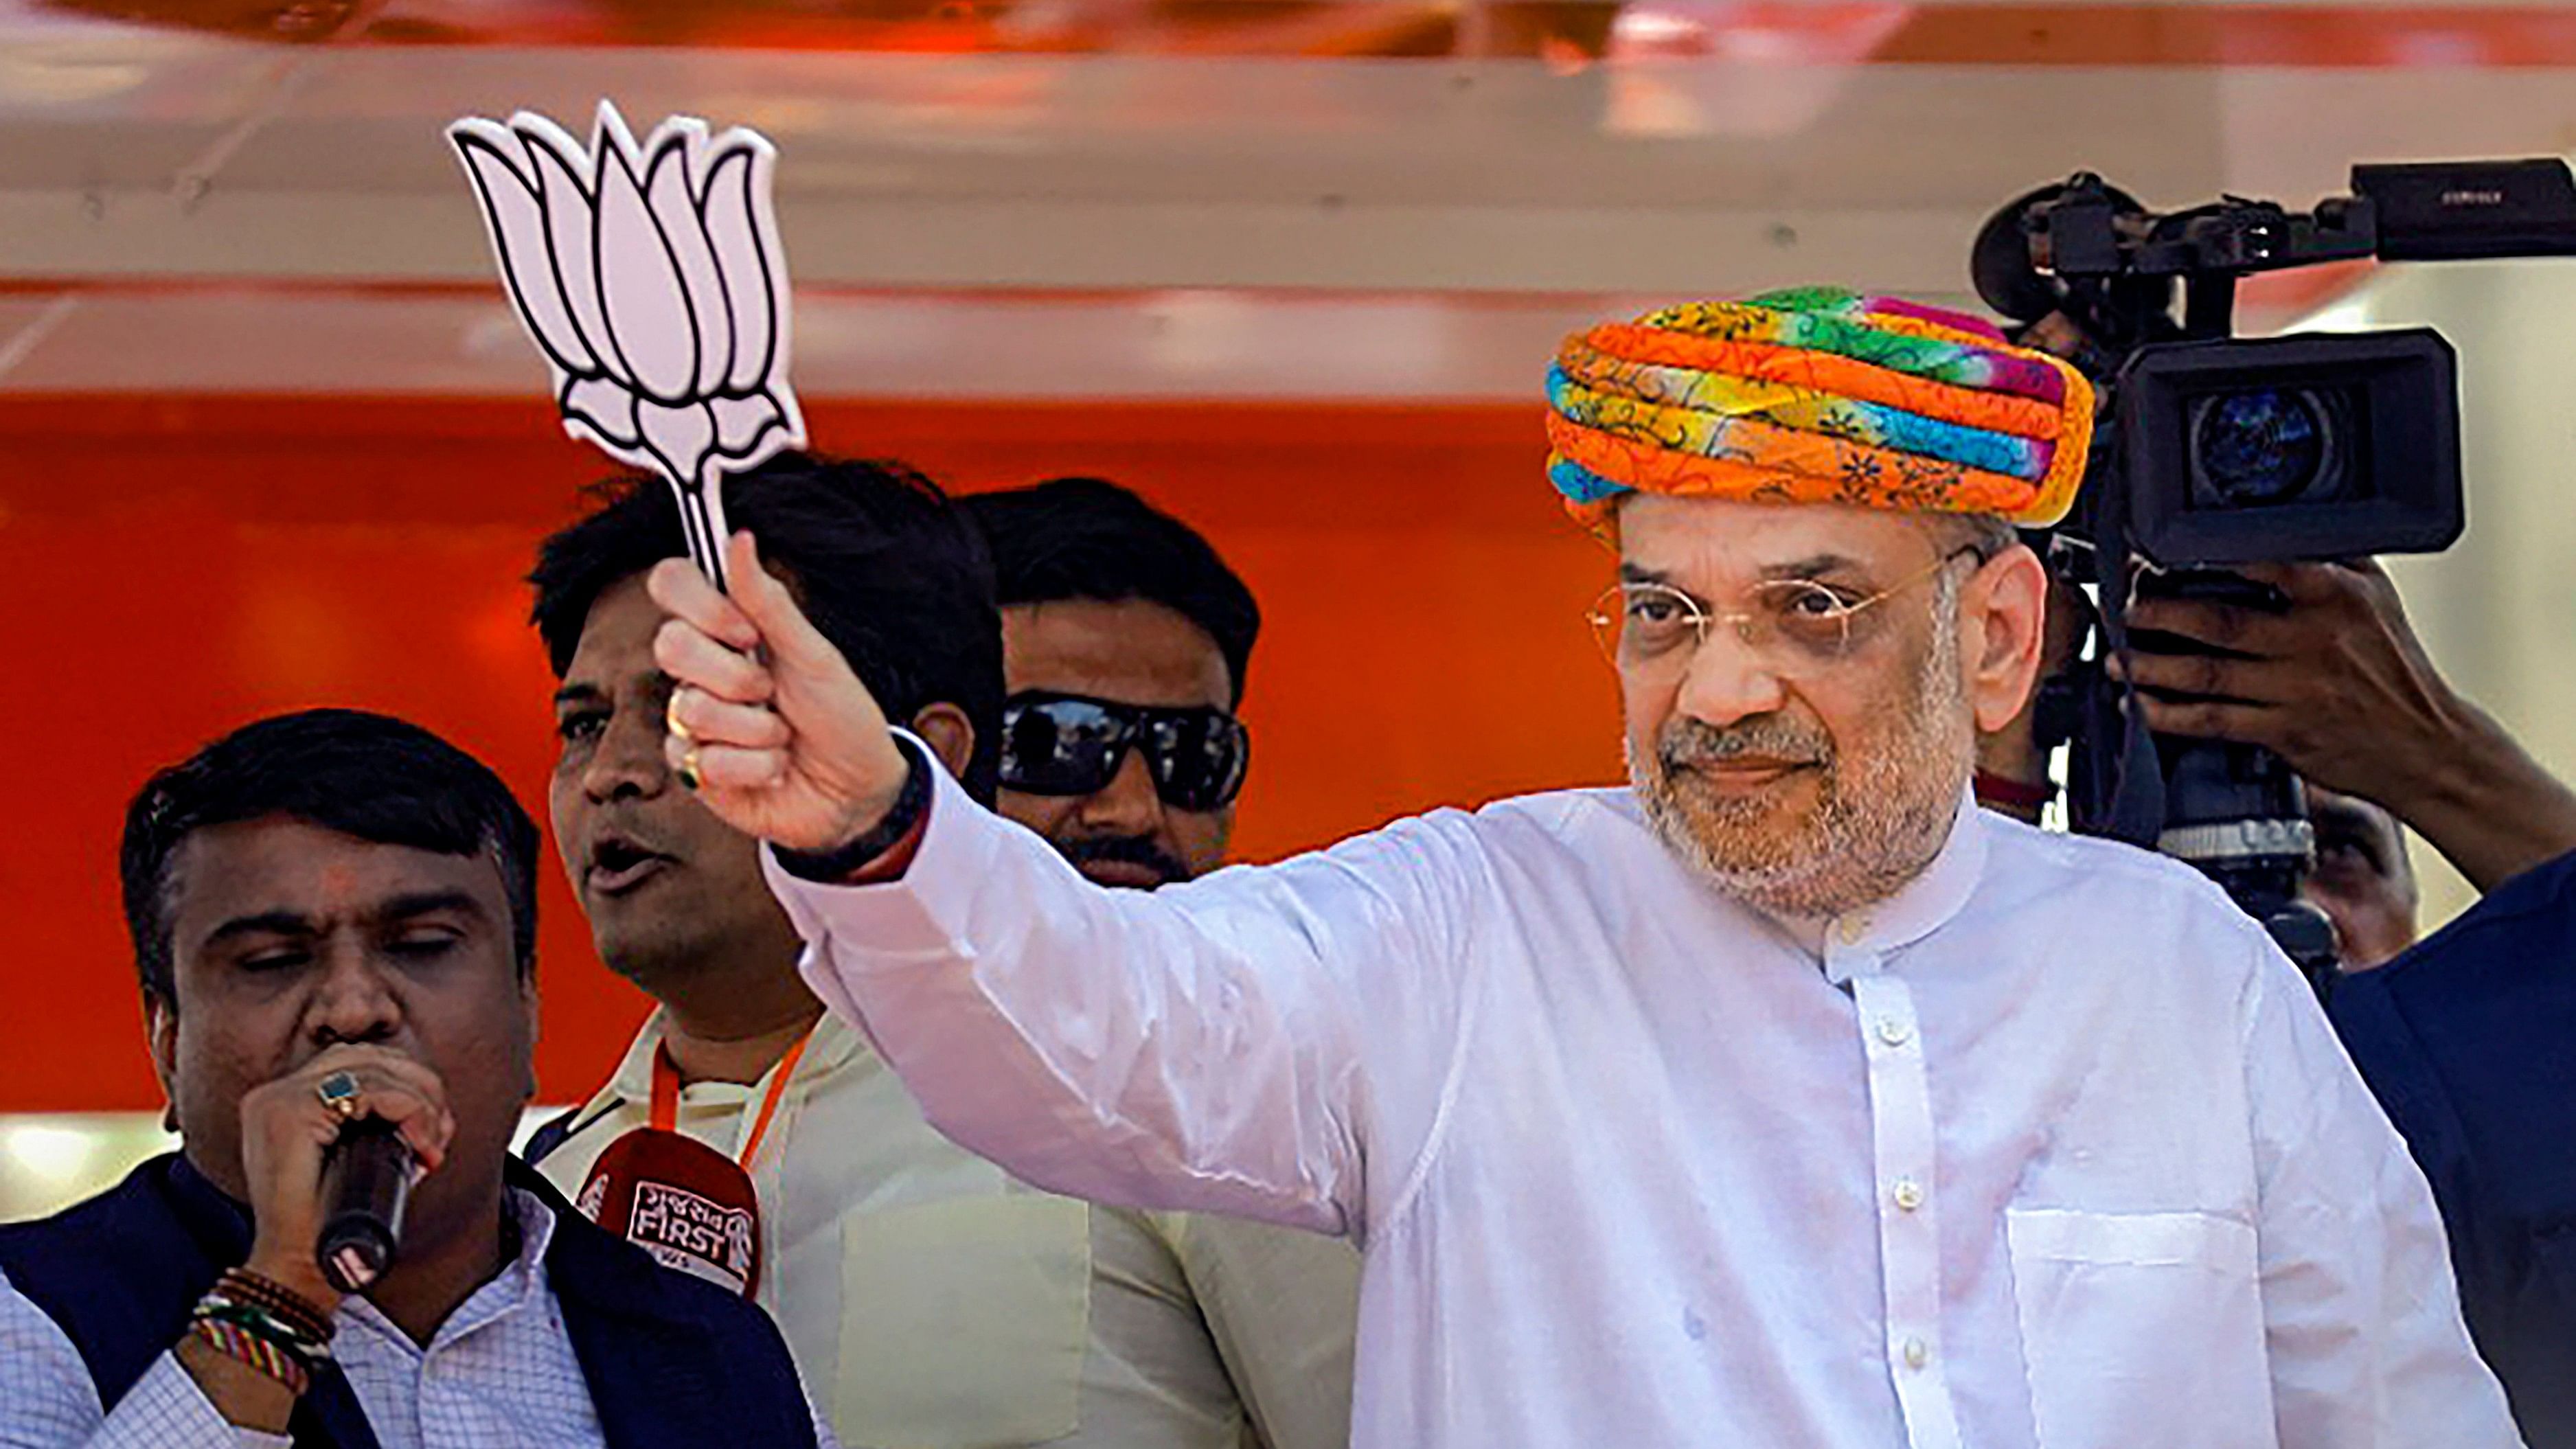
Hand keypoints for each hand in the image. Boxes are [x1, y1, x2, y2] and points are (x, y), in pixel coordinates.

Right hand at [236, 1044, 453, 1313]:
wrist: (295, 1271)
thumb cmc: (327, 1227)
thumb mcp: (358, 1165)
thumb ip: (381, 1133)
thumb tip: (434, 1119)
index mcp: (284, 1101)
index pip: (359, 1062)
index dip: (409, 1085)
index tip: (435, 1131)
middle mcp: (274, 1093)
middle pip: (369, 1056)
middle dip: (421, 1088)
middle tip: (440, 1136)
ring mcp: (277, 1100)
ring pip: (374, 1068)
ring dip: (420, 1103)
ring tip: (431, 1145)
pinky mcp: (288, 1113)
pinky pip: (368, 1089)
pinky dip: (408, 1110)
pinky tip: (420, 1143)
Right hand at [648, 531, 911, 853]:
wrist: (859, 789)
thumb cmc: (841, 716)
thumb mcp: (814, 654)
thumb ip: (769, 601)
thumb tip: (739, 537)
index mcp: (725, 632)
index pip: (671, 585)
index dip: (701, 605)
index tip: (746, 631)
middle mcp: (700, 672)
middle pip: (669, 645)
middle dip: (736, 675)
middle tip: (771, 691)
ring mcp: (692, 722)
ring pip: (691, 709)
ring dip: (757, 729)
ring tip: (783, 735)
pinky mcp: (694, 773)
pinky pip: (705, 761)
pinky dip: (755, 767)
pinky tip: (773, 768)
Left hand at [2113, 559, 2575, 891]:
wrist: (2426, 746)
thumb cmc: (2397, 668)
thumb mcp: (2378, 597)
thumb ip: (2333, 557)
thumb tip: (2284, 522)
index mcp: (2337, 596)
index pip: (2266, 562)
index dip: (2207, 556)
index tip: (2161, 554)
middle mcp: (2313, 641)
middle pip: (2220, 621)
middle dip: (2161, 612)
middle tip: (2127, 606)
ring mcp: (2295, 689)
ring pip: (2207, 673)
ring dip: (2152, 665)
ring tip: (2118, 655)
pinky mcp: (2282, 731)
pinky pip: (2212, 720)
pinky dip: (2168, 713)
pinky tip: (2140, 704)